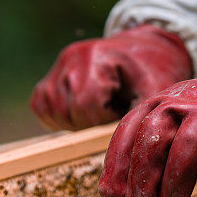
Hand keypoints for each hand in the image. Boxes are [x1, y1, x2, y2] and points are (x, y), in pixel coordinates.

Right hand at [30, 25, 192, 129]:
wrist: (143, 50)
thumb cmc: (152, 70)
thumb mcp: (156, 89)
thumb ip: (142, 114)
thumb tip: (131, 146)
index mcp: (96, 56)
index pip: (85, 104)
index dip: (103, 118)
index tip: (120, 110)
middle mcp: (70, 57)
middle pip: (65, 110)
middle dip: (89, 121)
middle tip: (111, 111)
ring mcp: (58, 66)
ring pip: (49, 110)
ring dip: (73, 121)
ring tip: (99, 111)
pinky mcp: (51, 76)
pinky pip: (40, 105)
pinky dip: (57, 116)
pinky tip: (81, 114)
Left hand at [98, 62, 196, 196]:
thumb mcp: (182, 116)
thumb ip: (157, 144)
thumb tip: (127, 190)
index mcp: (165, 100)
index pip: (131, 128)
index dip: (117, 162)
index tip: (111, 193)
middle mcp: (187, 100)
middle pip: (155, 137)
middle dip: (142, 176)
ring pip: (189, 146)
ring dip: (175, 184)